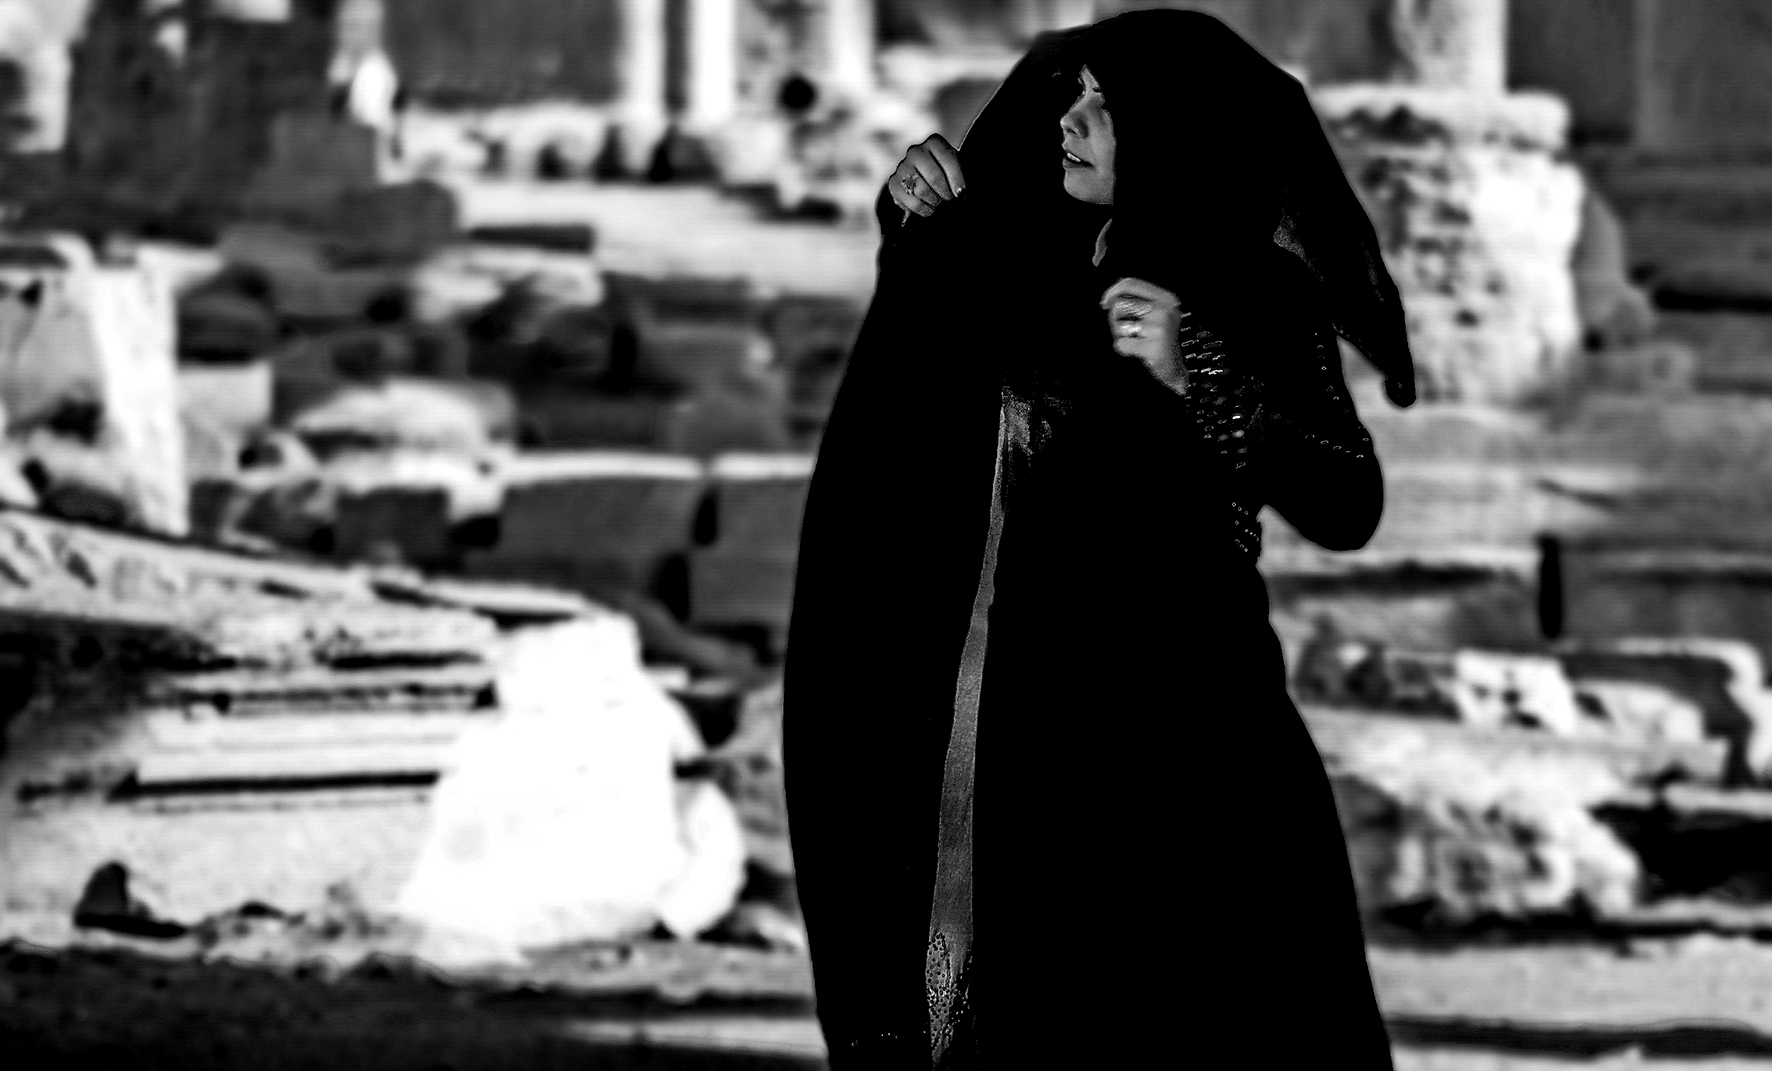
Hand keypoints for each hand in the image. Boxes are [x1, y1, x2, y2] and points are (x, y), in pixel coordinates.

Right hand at [888, 134, 964, 217]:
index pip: (948, 158)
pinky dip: (922, 209)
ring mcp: (902, 166)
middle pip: (934, 176)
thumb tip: (961, 193)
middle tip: (949, 199)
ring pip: (921, 190)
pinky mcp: (894, 182)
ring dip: (934, 201)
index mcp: (934, 142)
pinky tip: (928, 209)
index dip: (957, 179)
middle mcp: (916, 151)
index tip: (961, 194)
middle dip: (945, 192)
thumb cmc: (947, 174)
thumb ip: (961, 175)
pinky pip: (909, 200)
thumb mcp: (958, 168)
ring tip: (938, 202)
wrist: (924, 180)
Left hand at [1101, 277, 1189, 392]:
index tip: (1105, 302)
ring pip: (1119, 325)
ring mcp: (1160, 327)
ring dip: (1122, 335)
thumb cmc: (1161, 340)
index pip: (1132, 283)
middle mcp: (1165, 309)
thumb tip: (1113, 294)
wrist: (1176, 368)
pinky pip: (1121, 344)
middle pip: (1120, 305)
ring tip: (1137, 341)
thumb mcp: (1157, 313)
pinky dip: (1125, 350)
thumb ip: (1139, 300)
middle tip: (1131, 331)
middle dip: (1117, 320)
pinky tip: (1138, 351)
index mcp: (1166, 298)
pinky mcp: (1153, 345)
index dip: (1113, 291)